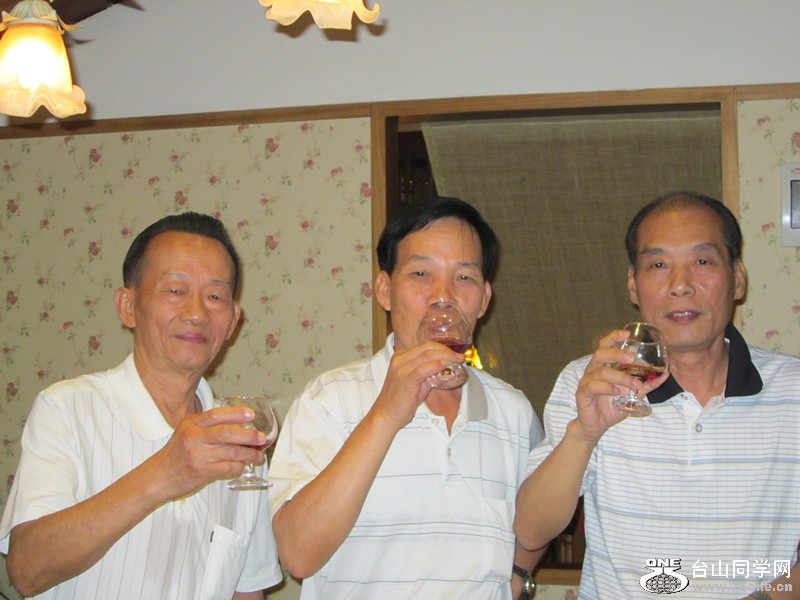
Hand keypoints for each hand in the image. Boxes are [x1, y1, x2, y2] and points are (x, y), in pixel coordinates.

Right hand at [145, 406, 266, 499]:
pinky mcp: (201, 472)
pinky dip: (239, 467)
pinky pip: (227, 467)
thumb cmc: (177, 453)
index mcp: (191, 423)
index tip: (251, 416)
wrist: (158, 477)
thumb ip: (208, 426)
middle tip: (262, 438)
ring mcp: (197, 455)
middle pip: (226, 433)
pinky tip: (243, 466)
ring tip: (257, 455)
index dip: (236, 414)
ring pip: (231, 452)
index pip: (216, 415)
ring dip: (248, 454)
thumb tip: (240, 424)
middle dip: (248, 436)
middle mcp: (194, 437)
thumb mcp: (187, 432)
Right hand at [370, 341, 464, 429]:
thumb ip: (430, 374)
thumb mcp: (417, 383)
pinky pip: (422, 369)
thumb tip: (448, 370)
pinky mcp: (405, 380)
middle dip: (446, 350)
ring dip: (445, 357)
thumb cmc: (400, 400)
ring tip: (457, 361)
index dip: (442, 347)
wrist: (386, 415)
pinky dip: (436, 366)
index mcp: (401, 357)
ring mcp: (401, 369)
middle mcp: (400, 360)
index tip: (454, 353)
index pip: (425, 346)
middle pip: (427, 347)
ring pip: (427, 356)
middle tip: (459, 356)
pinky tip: (445, 366)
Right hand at [573, 329, 668, 442]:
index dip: (614, 337)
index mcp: (604, 366)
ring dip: (620, 376)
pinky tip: (616, 392)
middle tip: (632, 358)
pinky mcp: (582, 393)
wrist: (596, 426)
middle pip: (601, 353)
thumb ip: (647, 384)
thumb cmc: (612, 406)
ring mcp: (587, 381)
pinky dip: (607, 387)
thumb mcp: (633, 394)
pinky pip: (593, 385)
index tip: (628, 334)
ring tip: (634, 383)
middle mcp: (594, 370)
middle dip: (617, 353)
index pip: (606, 345)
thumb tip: (665, 374)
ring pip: (601, 371)